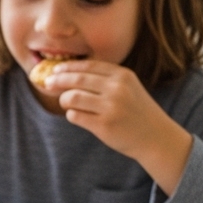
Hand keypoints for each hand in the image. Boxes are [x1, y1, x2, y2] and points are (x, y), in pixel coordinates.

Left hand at [45, 60, 191, 194]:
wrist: (155, 137)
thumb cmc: (137, 111)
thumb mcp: (128, 87)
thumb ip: (106, 79)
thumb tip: (71, 73)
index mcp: (122, 76)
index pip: (88, 66)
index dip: (68, 67)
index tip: (55, 70)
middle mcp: (116, 89)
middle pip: (77, 80)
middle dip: (58, 80)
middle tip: (48, 83)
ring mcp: (110, 107)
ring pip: (72, 97)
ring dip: (64, 99)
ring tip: (66, 103)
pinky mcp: (104, 126)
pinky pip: (75, 116)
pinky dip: (71, 115)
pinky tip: (76, 116)